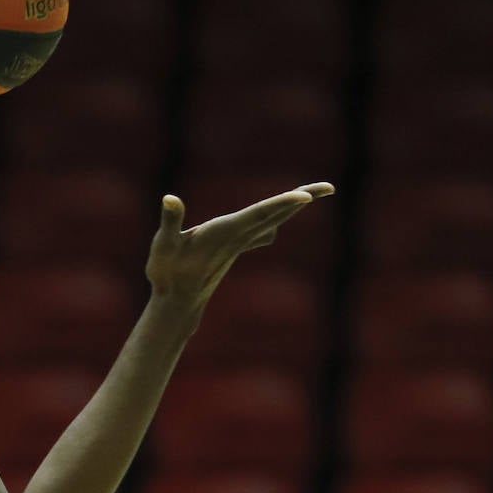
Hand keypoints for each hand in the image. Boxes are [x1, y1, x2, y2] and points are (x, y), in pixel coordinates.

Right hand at [144, 181, 333, 321]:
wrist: (176, 305)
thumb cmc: (167, 274)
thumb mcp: (163, 245)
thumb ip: (169, 220)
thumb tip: (169, 198)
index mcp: (224, 233)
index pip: (259, 214)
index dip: (281, 204)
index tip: (306, 198)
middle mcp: (237, 238)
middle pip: (275, 214)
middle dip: (301, 199)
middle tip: (329, 187)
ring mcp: (237, 244)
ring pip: (271, 221)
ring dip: (291, 206)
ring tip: (311, 194)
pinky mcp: (232, 249)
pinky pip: (260, 231)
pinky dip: (273, 220)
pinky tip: (276, 223)